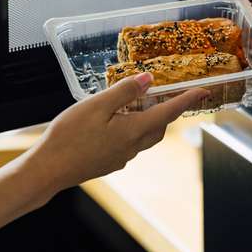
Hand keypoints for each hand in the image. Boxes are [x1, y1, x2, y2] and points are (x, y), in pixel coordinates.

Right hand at [28, 73, 208, 194]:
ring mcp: (121, 157)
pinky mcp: (109, 162)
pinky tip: (114, 123)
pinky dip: (132, 130)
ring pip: (145, 136)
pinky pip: (130, 144)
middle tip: (168, 94)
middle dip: (168, 110)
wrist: (48, 171)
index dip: (188, 100)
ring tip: (138, 104)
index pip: (169, 112)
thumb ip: (124, 92)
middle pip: (160, 126)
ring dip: (149, 120)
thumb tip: (148, 80)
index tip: (204, 91)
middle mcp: (133, 146)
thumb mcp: (96, 106)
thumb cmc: (69, 137)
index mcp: (134, 130)